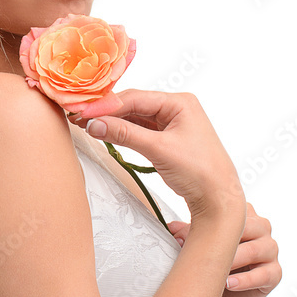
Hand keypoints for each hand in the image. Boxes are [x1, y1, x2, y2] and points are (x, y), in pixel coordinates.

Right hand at [68, 90, 245, 222]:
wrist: (218, 199)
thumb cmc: (199, 171)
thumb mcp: (158, 149)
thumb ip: (125, 134)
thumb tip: (94, 123)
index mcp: (180, 102)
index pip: (135, 98)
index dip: (106, 105)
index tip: (83, 112)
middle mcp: (176, 108)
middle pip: (133, 105)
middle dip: (107, 112)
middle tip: (79, 116)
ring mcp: (172, 123)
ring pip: (135, 117)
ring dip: (113, 122)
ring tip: (86, 124)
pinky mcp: (168, 139)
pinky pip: (140, 130)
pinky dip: (123, 132)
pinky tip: (106, 132)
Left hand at [168, 202, 281, 296]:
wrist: (224, 293)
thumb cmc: (212, 260)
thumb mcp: (200, 243)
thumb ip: (189, 232)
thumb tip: (171, 228)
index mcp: (245, 214)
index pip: (232, 212)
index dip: (208, 222)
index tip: (180, 237)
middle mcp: (262, 228)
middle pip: (249, 228)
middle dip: (223, 241)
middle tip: (199, 252)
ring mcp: (271, 250)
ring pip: (256, 250)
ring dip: (234, 260)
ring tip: (216, 269)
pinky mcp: (275, 273)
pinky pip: (265, 274)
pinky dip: (246, 280)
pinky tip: (229, 284)